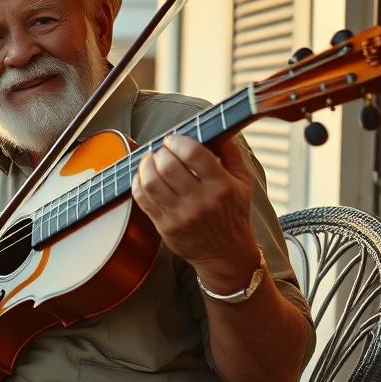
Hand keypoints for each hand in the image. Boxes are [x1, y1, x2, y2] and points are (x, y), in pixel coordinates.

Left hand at [132, 134, 257, 286]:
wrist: (225, 254)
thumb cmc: (234, 212)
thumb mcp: (243, 181)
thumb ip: (231, 152)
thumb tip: (215, 127)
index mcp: (220, 186)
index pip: (193, 153)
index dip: (178, 140)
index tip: (173, 139)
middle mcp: (199, 201)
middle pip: (168, 166)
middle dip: (160, 151)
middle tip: (161, 150)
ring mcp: (179, 215)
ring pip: (151, 182)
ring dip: (145, 164)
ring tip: (150, 160)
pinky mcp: (164, 226)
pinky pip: (142, 199)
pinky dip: (138, 182)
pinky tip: (143, 176)